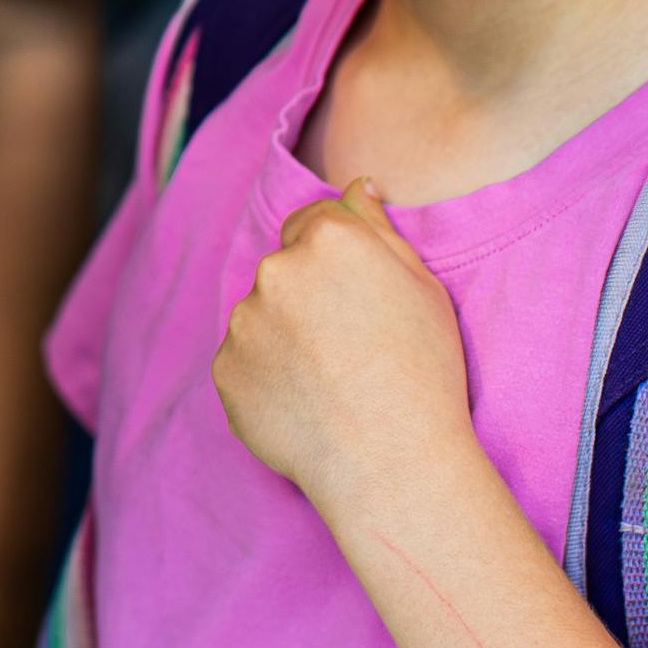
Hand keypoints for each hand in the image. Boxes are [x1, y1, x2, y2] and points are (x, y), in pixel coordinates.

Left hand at [212, 187, 476, 517]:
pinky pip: (244, 363)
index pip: (314, 223)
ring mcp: (244, 321)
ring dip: (284, 337)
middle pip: (285, 269)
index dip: (336, 261)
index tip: (355, 299)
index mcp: (328, 238)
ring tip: (330, 382)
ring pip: (261, 317)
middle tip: (350, 347)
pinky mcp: (224, 370)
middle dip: (308, 297)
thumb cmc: (422, 371)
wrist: (391, 460)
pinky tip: (306, 404)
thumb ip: (377, 227)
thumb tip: (355, 187)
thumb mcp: (423, 286)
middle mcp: (276, 269)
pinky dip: (266, 378)